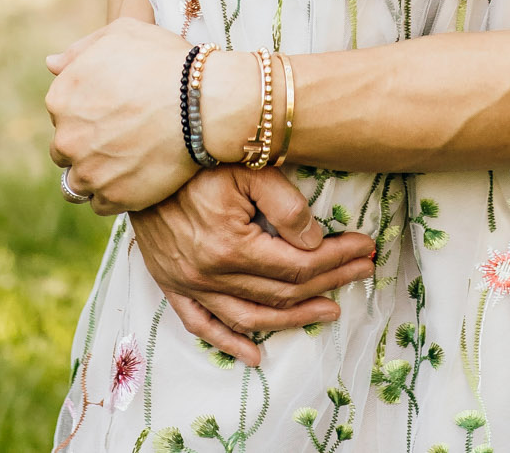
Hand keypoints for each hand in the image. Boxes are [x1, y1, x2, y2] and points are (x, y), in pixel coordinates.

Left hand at [46, 16, 193, 211]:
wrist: (202, 101)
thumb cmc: (164, 60)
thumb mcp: (121, 34)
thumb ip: (81, 50)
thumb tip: (51, 65)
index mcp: (61, 98)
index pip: (60, 113)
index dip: (87, 110)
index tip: (112, 108)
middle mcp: (66, 138)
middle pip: (65, 149)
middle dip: (85, 144)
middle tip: (120, 135)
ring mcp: (88, 171)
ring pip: (78, 181)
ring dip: (96, 173)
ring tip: (127, 160)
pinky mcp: (112, 197)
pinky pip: (101, 203)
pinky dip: (114, 193)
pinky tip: (135, 175)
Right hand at [131, 168, 375, 365]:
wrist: (144, 154)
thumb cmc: (200, 153)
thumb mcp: (248, 165)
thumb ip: (284, 204)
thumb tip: (314, 243)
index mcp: (230, 246)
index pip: (298, 264)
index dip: (336, 258)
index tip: (365, 248)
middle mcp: (209, 274)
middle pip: (281, 291)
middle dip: (328, 282)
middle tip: (361, 272)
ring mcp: (188, 283)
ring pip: (249, 316)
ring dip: (292, 318)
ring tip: (329, 310)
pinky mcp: (171, 284)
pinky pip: (202, 325)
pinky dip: (229, 343)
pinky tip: (255, 355)